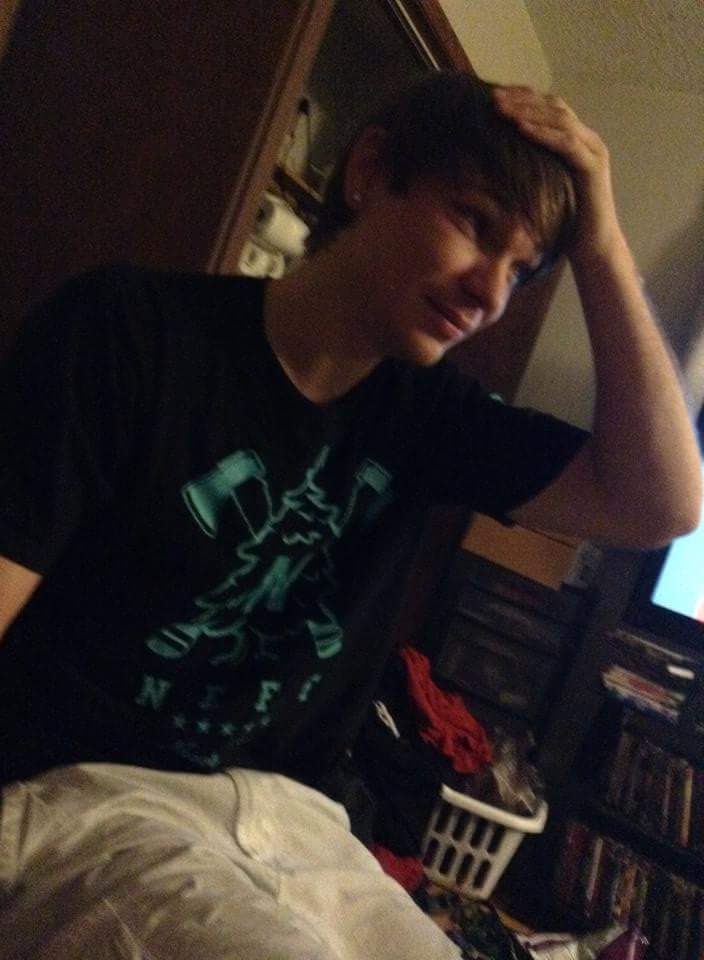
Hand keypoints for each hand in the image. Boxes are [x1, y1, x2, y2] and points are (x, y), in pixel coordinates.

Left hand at [492, 86, 623, 261]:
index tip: (493, 94)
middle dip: (522, 98)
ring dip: (528, 111)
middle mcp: (587, 139)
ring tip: (502, 108)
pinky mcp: (594, 166)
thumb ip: (530, 166)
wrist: (592, 246)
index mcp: (574, 140)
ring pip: (560, 119)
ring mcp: (593, 150)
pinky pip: (567, 143)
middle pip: (553, 106)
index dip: (522, 97)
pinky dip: (543, 133)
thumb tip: (494, 157)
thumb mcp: (541, 187)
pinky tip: (521, 128)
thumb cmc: (564, 222)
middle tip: (493, 96)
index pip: (548, 107)